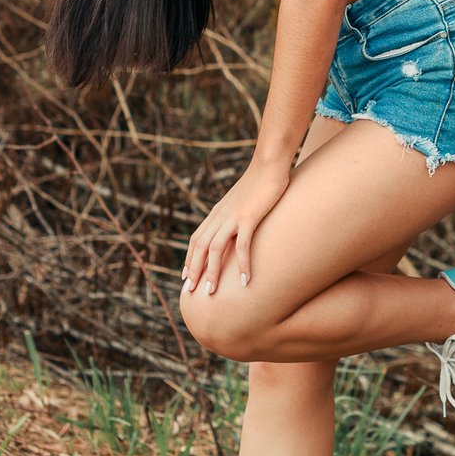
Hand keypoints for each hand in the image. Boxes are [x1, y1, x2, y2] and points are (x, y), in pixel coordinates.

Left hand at [182, 159, 291, 295]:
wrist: (269, 163)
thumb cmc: (259, 181)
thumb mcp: (241, 199)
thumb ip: (235, 213)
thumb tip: (235, 226)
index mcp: (217, 213)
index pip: (196, 239)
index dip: (189, 258)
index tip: (185, 277)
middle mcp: (220, 216)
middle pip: (199, 246)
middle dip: (193, 270)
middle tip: (190, 292)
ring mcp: (233, 217)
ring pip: (214, 249)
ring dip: (211, 272)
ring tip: (210, 292)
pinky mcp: (249, 217)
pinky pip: (242, 245)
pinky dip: (242, 264)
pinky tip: (245, 281)